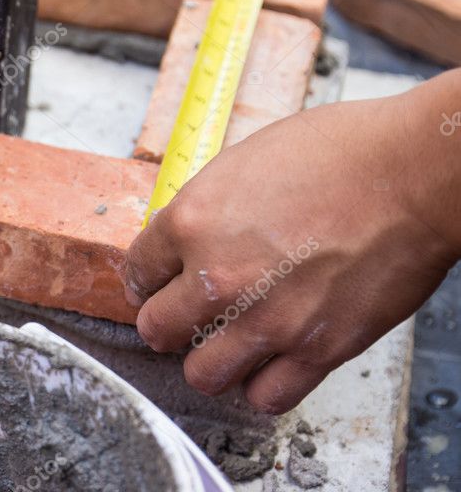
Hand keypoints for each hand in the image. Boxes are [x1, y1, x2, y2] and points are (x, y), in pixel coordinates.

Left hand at [124, 70, 460, 414]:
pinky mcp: (316, 349)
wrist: (411, 174)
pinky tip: (267, 365)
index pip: (138, 269)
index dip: (145, 278)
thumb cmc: (339, 153)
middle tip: (181, 318)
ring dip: (207, 362)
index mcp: (193, 222)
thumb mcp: (243, 162)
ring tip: (222, 347)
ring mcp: (266, 319)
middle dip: (165, 324)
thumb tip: (187, 233)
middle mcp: (219, 276)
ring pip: (201, 375)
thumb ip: (206, 207)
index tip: (154, 284)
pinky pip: (266, 396)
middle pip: (156, 329)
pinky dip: (261, 386)